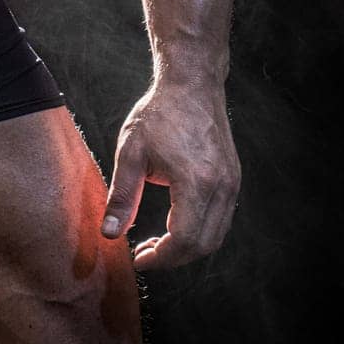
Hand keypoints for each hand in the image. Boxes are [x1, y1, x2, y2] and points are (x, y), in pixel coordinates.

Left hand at [99, 76, 241, 269]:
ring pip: (216, 235)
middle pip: (204, 245)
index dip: (161, 258)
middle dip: (173, 258)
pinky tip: (175, 223)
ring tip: (158, 242)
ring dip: (188, 247)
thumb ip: (122, 196)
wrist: (192, 84)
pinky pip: (221, 219)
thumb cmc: (159, 113)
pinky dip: (200, 230)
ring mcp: (232, 183)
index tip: (138, 259)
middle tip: (145, 253)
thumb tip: (109, 234)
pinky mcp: (234, 179)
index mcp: (196, 181)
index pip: (184, 239)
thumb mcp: (131, 152)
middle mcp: (221, 187)